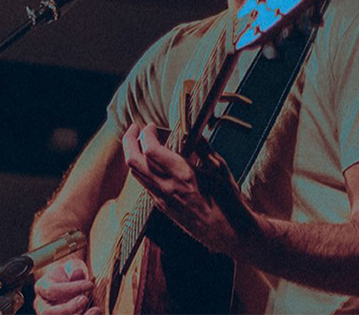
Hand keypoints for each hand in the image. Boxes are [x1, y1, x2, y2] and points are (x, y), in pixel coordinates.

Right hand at [33, 258, 100, 314]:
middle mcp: (42, 305)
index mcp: (42, 287)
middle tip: (85, 299)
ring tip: (94, 310)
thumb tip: (77, 273)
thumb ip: (74, 268)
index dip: (71, 288)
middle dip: (67, 308)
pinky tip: (95, 313)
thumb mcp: (73, 266)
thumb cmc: (70, 273)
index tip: (90, 284)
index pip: (51, 290)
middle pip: (47, 313)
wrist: (71, 282)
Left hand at [121, 122, 259, 255]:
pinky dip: (142, 169)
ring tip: (140, 143)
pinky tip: (151, 163)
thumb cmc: (228, 200)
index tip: (152, 126)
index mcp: (183, 174)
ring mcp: (162, 199)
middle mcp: (168, 187)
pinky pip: (144, 185)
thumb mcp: (220, 168)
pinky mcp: (163, 208)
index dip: (147, 134)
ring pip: (136, 174)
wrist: (227, 232)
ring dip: (133, 155)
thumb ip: (203, 147)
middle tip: (135, 129)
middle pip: (133, 161)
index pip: (150, 150)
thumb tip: (193, 130)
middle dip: (130, 141)